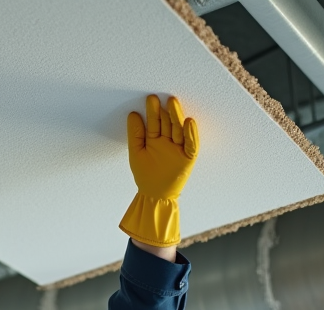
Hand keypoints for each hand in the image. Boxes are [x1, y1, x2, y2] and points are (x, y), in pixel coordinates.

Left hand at [119, 95, 198, 247]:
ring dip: (178, 117)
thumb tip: (132, 114)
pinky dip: (191, 134)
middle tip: (164, 98)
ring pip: (179, 130)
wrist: (154, 196)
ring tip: (173, 104)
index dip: (153, 111)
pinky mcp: (188, 157)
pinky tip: (189, 122)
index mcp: (155, 140)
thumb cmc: (145, 176)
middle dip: (166, 111)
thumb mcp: (136, 153)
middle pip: (168, 123)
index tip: (151, 99)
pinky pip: (191, 144)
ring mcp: (178, 149)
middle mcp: (168, 142)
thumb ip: (135, 134)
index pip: (155, 122)